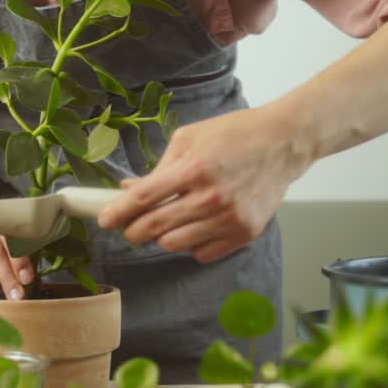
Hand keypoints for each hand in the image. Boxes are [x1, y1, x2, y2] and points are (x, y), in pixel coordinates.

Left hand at [97, 106, 310, 262]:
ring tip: (169, 220)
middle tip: (130, 225)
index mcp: (194, 168)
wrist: (284, 143)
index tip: (104, 220)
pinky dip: (191, 244)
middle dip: (133, 230)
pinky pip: (201, 253)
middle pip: (154, 227)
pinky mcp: (244, 233)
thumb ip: (159, 168)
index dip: (117, 213)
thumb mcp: (190, 139)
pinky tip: (195, 226)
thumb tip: (127, 189)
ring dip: (162, 236)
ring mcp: (229, 219)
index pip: (143, 199)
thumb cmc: (234, 135)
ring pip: (174, 244)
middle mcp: (211, 197)